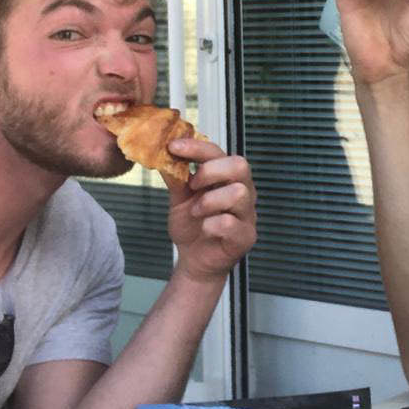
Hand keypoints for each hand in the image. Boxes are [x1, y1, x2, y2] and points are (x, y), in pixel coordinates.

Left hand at [164, 138, 256, 282]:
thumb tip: (161, 153)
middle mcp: (243, 191)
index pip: (218, 152)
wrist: (194, 261)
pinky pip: (231, 224)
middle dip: (210, 171)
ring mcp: (247, 214)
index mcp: (227, 178)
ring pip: (238, 193)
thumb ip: (175, 177)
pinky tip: (205, 229)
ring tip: (196, 212)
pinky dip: (212, 225)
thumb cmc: (192, 226)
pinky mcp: (245, 237)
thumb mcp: (179, 198)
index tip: (173, 146)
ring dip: (209, 201)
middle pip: (240, 165)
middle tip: (192, 186)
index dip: (196, 147)